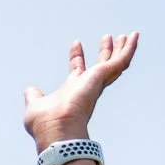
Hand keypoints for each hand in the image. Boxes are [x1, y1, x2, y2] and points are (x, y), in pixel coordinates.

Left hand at [23, 33, 137, 148]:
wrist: (57, 130)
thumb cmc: (46, 123)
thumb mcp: (36, 105)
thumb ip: (34, 96)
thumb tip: (30, 90)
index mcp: (72, 91)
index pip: (77, 71)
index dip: (76, 57)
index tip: (76, 43)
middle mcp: (87, 87)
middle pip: (100, 66)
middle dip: (104, 52)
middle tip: (107, 38)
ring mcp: (96, 83)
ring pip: (114, 63)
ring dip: (120, 49)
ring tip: (127, 35)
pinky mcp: (103, 77)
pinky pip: (121, 60)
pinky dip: (129, 48)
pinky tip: (135, 35)